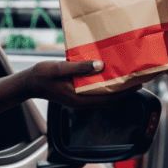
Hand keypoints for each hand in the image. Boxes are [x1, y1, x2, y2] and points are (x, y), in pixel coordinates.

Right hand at [26, 60, 140, 108]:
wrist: (29, 83)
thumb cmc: (43, 75)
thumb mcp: (61, 68)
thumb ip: (80, 68)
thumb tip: (100, 65)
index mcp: (80, 98)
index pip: (109, 98)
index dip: (125, 92)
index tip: (138, 84)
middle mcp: (83, 101)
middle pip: (110, 99)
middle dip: (125, 91)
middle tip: (138, 79)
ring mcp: (80, 99)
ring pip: (104, 96)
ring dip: (117, 88)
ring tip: (128, 77)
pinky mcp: (78, 94)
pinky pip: (97, 92)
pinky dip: (106, 86)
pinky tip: (110, 75)